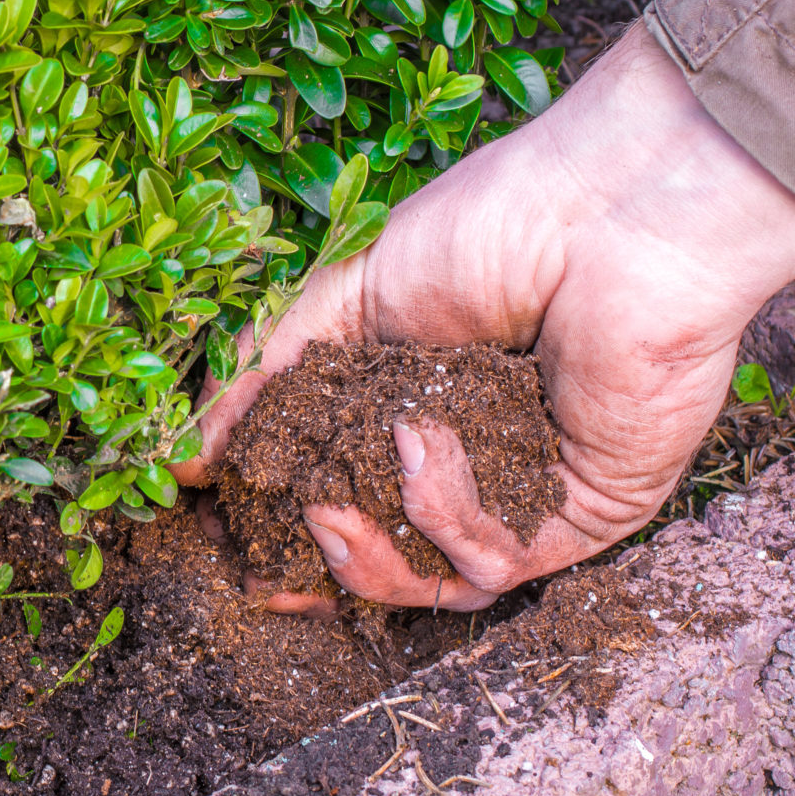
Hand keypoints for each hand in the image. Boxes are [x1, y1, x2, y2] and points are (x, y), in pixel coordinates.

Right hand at [174, 24, 794, 610]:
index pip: (351, 499)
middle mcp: (480, 462)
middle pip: (392, 561)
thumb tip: (189, 458)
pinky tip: (422, 442)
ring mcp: (533, 494)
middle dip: (326, 567)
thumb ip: (269, 376)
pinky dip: (442, 512)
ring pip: (440, 582)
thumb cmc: (493, 229)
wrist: (606, 213)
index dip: (290, 532)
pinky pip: (497, 561)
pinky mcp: (584, 514)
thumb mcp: (350, 296)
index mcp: (423, 412)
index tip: (232, 543)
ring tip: (333, 508)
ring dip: (372, 558)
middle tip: (277, 555)